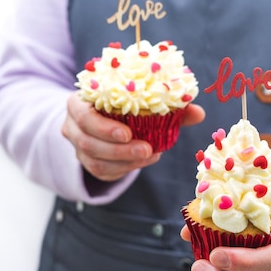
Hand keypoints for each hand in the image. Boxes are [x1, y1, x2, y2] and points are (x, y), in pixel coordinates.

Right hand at [62, 93, 204, 180]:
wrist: (103, 115)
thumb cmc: (124, 102)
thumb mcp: (140, 99)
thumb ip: (168, 105)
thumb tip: (198, 112)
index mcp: (79, 102)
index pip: (82, 114)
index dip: (103, 126)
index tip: (128, 133)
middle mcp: (72, 126)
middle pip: (88, 142)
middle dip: (119, 149)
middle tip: (146, 149)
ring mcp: (77, 147)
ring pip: (95, 161)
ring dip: (124, 162)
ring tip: (150, 156)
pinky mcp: (88, 163)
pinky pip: (103, 172)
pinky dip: (124, 169)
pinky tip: (143, 162)